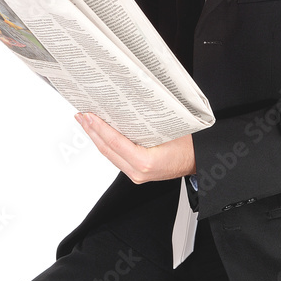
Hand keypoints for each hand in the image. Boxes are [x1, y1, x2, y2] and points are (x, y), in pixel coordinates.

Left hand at [75, 112, 195, 183]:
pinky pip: (116, 158)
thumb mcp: (168, 129)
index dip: (98, 128)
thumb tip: (125, 105)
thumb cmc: (189, 146)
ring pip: (109, 155)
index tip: (88, 116)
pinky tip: (101, 134)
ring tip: (86, 122)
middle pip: (106, 150)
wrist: (199, 160)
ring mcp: (136, 175)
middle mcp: (137, 172)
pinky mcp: (136, 174)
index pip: (114, 142)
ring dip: (96, 138)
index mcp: (145, 162)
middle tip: (81, 116)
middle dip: (91, 131)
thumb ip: (145, 122)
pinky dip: (107, 145)